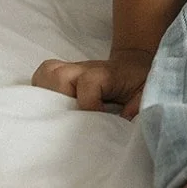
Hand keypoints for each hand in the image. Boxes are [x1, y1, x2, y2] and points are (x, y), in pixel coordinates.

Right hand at [31, 48, 153, 118]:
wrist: (132, 65)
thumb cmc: (138, 82)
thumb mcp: (146, 92)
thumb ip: (140, 105)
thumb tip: (123, 122)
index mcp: (104, 74)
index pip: (88, 83)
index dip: (89, 105)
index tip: (98, 120)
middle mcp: (82, 69)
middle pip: (58, 75)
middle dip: (58, 98)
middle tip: (68, 119)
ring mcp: (70, 71)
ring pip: (45, 74)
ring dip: (45, 93)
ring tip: (55, 113)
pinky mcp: (62, 76)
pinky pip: (41, 78)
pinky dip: (40, 91)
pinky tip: (48, 109)